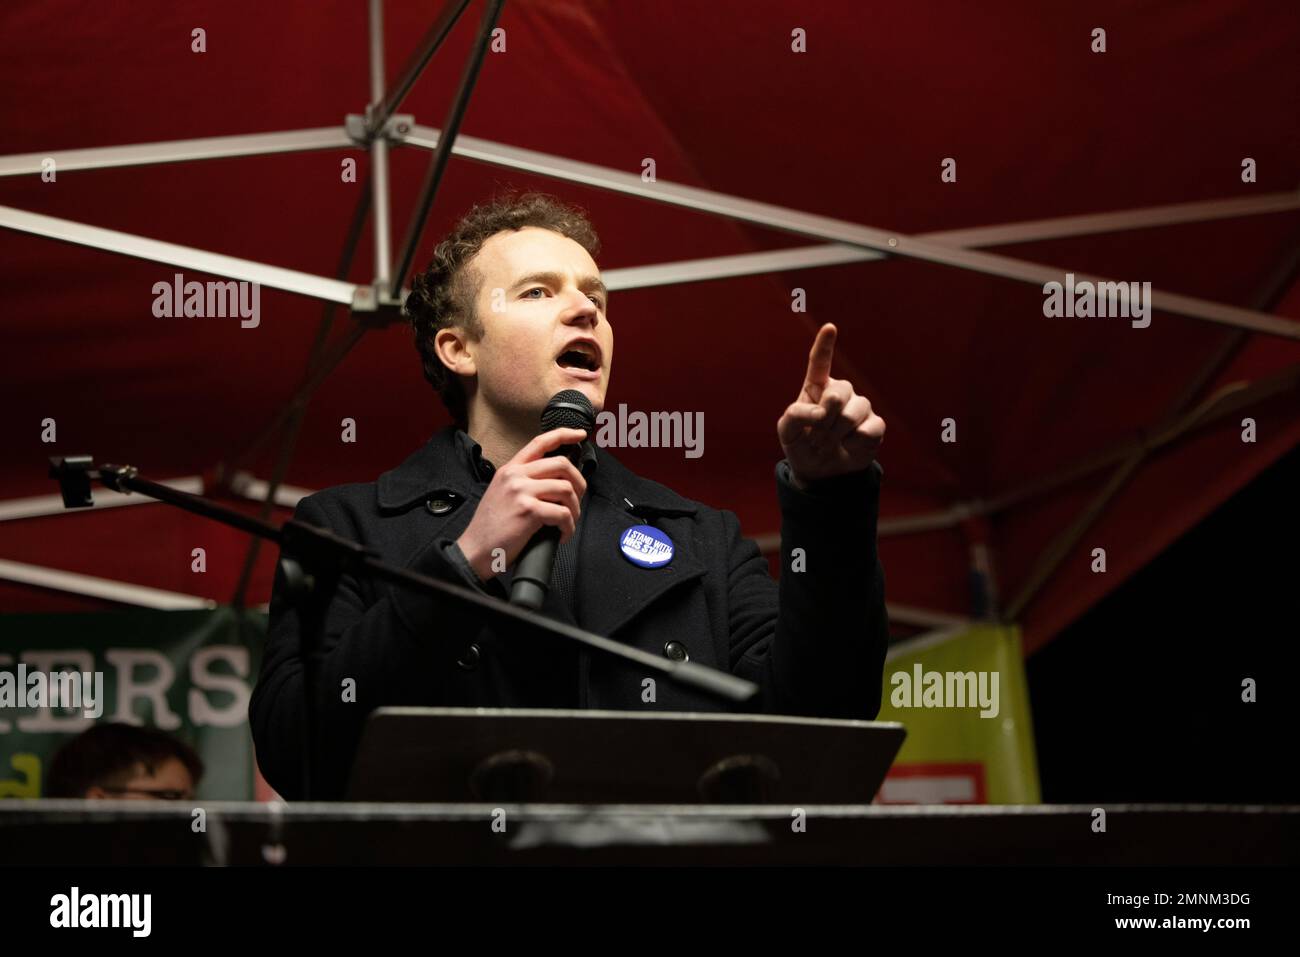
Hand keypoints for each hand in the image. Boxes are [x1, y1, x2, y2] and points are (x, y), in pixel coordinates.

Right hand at [456, 427, 588, 579]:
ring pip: (566, 489)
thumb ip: (523, 482)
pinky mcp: (528, 511)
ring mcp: (521, 491)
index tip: (580, 435)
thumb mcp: (502, 493)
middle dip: (579, 482)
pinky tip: (562, 534)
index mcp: (510, 469)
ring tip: (568, 522)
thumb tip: (555, 482)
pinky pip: (563, 514)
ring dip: (575, 509)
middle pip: (561, 464)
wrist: (474, 550)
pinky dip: (568, 527)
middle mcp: (515, 476)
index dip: (564, 434)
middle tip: (577, 500)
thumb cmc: (490, 527)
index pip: (540, 442)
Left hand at [777, 323, 884, 486]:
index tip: (829, 328)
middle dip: (826, 418)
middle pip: (840, 392)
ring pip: (855, 410)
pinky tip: (850, 446)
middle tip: (817, 436)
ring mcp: (859, 407)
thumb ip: (794, 416)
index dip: (825, 345)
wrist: (819, 472)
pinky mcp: (875, 424)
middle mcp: (839, 393)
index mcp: (816, 388)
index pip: (820, 362)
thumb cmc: (801, 444)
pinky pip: (871, 427)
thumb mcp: (786, 431)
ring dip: (838, 433)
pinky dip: (856, 442)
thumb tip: (821, 412)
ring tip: (830, 443)